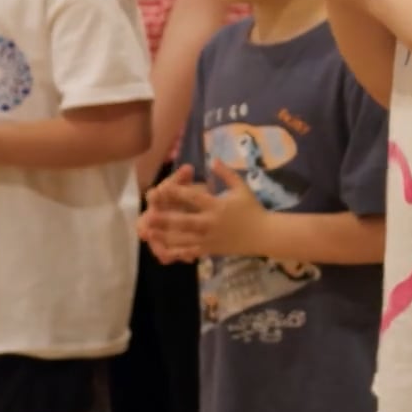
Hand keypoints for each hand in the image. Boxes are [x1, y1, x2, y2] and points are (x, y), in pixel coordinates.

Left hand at [139, 162, 266, 263]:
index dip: (178, 192)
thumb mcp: (242, 188)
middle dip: (165, 219)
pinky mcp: (210, 249)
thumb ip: (227, 174)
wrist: (264, 234)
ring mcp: (210, 238)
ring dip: (165, 236)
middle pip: (185, 221)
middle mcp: (211, 223)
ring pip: (184, 239)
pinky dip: (177, 251)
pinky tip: (163, 250)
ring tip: (149, 233)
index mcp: (218, 206)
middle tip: (148, 216)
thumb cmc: (252, 209)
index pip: (195, 198)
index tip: (162, 188)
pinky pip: (191, 251)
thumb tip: (213, 159)